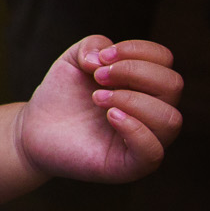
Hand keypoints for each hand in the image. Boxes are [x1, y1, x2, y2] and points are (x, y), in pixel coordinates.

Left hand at [15, 36, 182, 184]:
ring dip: (131, 100)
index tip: (101, 57)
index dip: (136, 50)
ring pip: (170, 118)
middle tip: (98, 77)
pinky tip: (110, 115)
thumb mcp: (74, 59)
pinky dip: (135, 129)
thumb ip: (93, 45)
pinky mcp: (130, 166)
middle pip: (173, 84)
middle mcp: (153, 112)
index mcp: (146, 84)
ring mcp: (145, 140)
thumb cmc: (62, 95)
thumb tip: (105, 58)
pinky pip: (153, 152)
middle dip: (133, 72)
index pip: (164, 59)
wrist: (36, 128)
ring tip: (97, 98)